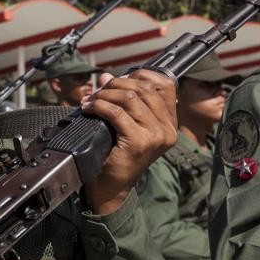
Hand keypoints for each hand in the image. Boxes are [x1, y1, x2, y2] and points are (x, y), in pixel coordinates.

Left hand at [80, 70, 177, 215]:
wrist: (113, 184)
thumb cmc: (119, 154)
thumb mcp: (127, 123)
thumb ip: (123, 99)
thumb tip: (106, 77)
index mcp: (169, 123)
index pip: (165, 85)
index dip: (141, 75)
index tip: (120, 78)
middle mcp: (167, 129)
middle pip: (145, 88)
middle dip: (118, 84)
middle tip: (99, 89)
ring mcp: (155, 136)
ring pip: (130, 98)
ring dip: (106, 94)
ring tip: (92, 99)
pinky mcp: (138, 142)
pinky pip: (117, 113)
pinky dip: (100, 106)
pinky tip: (90, 108)